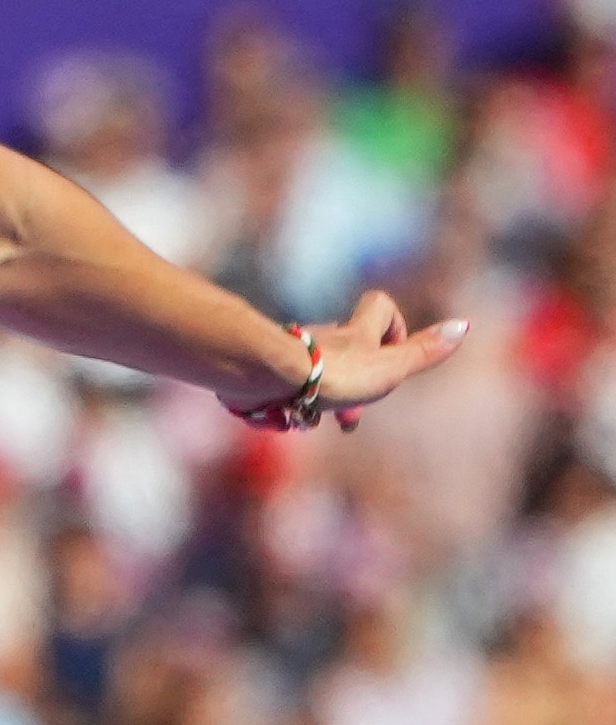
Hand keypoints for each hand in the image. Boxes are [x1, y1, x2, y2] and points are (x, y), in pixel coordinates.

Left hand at [223, 289, 464, 431]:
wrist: (265, 377)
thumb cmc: (332, 374)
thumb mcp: (389, 367)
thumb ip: (423, 351)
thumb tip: (464, 324)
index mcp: (357, 333)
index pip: (379, 304)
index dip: (393, 323)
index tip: (393, 352)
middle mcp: (324, 338)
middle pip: (345, 350)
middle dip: (352, 385)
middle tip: (349, 417)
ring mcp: (291, 353)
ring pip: (310, 373)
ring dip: (316, 401)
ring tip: (311, 420)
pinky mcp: (260, 370)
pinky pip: (275, 389)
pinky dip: (282, 406)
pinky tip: (277, 419)